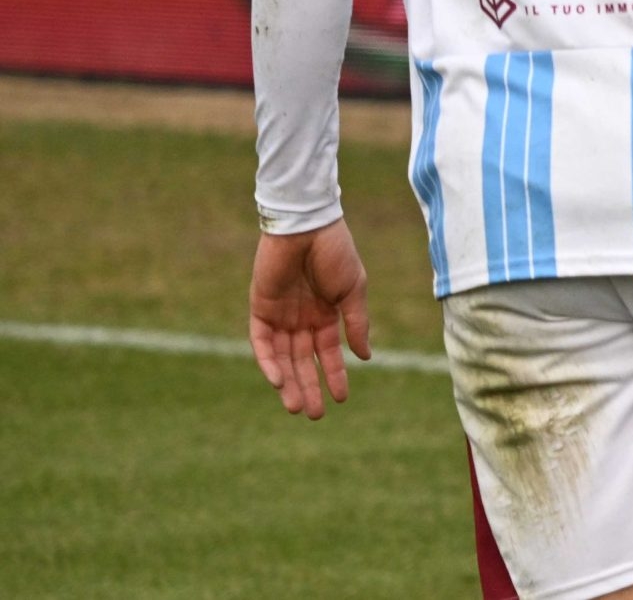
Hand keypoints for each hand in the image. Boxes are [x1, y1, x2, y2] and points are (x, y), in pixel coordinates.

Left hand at [249, 220, 371, 419]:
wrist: (307, 226)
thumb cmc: (335, 252)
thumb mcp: (352, 290)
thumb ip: (356, 323)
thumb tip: (364, 357)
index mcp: (326, 313)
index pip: (328, 353)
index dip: (335, 375)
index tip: (342, 399)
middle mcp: (302, 319)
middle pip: (303, 361)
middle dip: (309, 387)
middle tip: (314, 415)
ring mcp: (280, 315)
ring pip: (283, 358)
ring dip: (289, 383)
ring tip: (297, 407)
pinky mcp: (260, 309)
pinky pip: (263, 343)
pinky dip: (269, 362)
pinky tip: (279, 381)